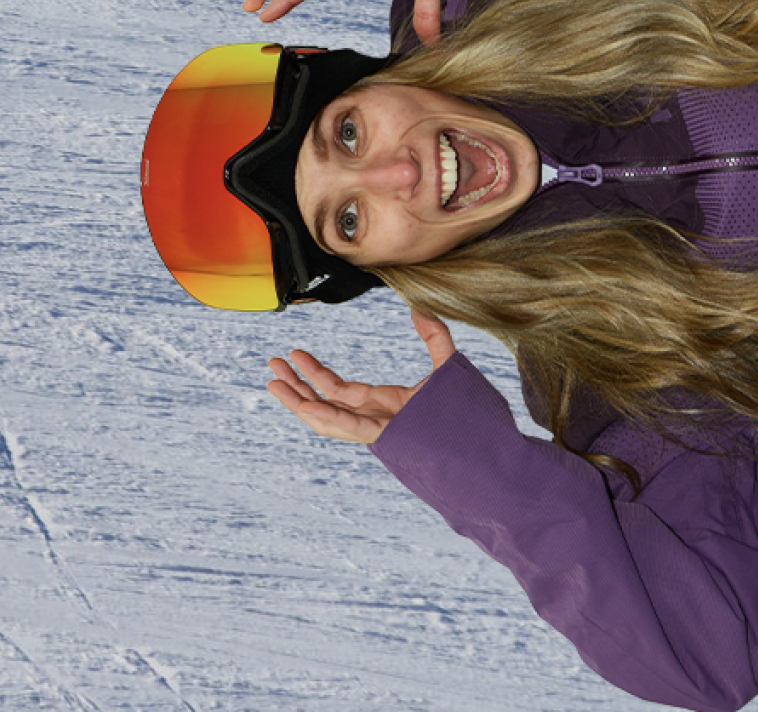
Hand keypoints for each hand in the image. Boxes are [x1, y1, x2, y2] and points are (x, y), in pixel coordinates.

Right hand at [266, 310, 456, 443]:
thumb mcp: (447, 368)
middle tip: (272, 366)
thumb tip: (419, 308)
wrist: (485, 448)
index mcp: (383, 405)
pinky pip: (350, 428)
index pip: (338, 389)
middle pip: (324, 404)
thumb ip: (435, 337)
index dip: (314, 371)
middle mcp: (375, 420)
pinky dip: (326, 416)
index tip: (295, 353)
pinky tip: (304, 404)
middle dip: (295, 386)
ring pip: (327, 419)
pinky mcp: (388, 437)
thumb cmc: (468, 416)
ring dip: (299, 401)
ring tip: (274, 383)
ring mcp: (378, 431)